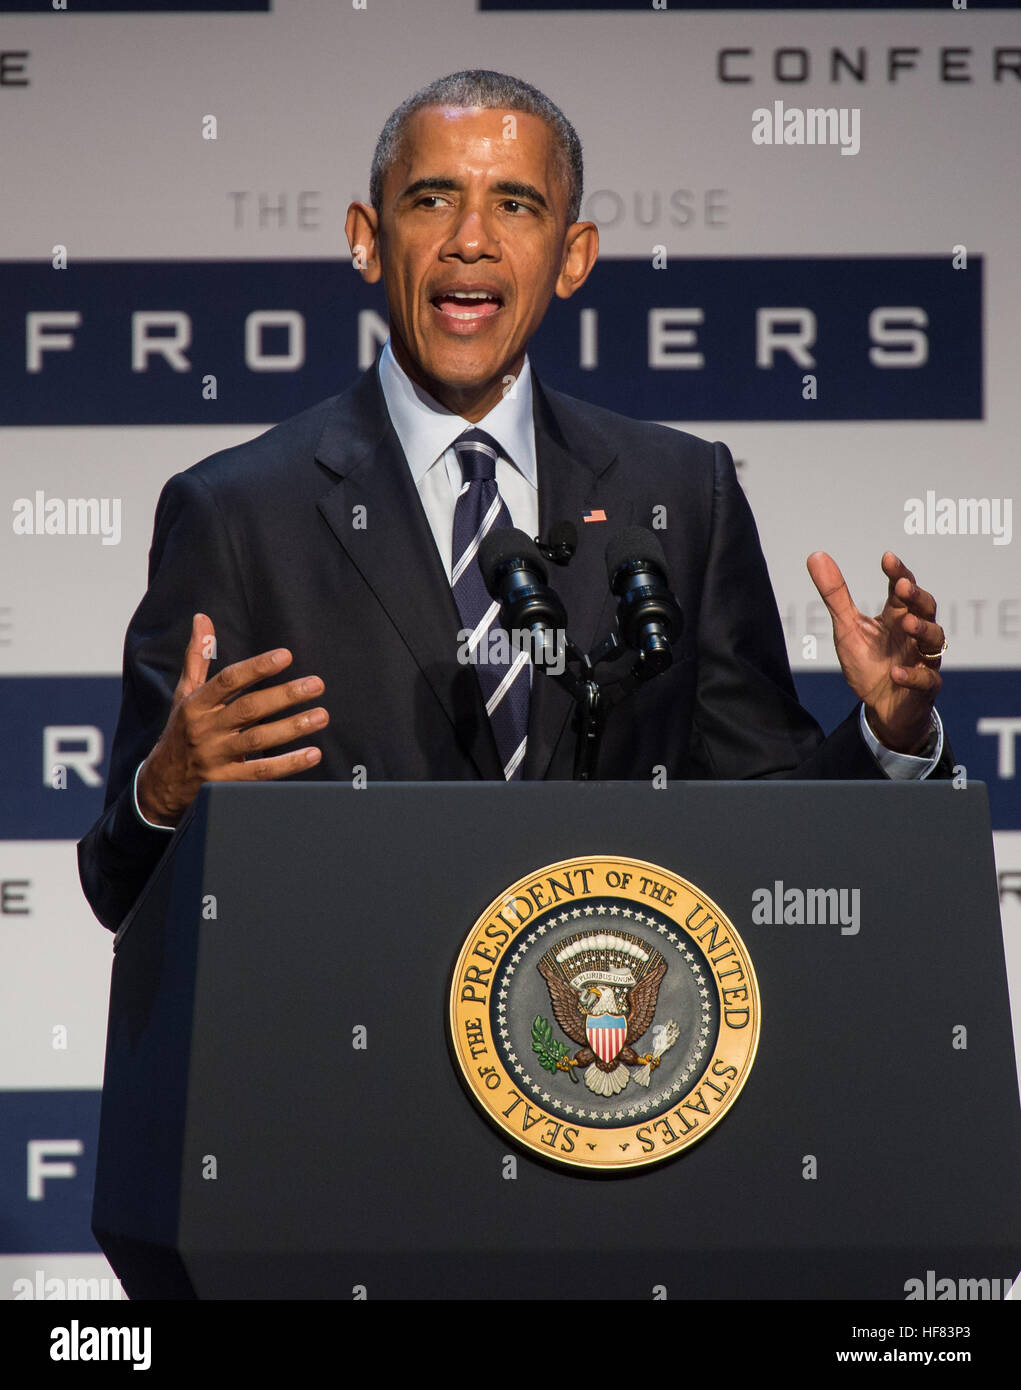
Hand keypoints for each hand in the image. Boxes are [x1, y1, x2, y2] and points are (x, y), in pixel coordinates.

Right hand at [136, 613, 327, 826]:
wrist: (162, 782)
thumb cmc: (182, 730)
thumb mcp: (184, 693)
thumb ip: (197, 657)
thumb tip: (202, 618)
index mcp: (196, 703)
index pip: (229, 680)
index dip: (257, 667)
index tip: (286, 655)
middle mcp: (205, 728)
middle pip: (249, 708)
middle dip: (285, 695)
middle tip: (316, 684)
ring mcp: (215, 756)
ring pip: (258, 740)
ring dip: (293, 727)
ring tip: (321, 715)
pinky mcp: (226, 782)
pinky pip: (261, 772)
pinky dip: (288, 764)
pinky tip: (313, 753)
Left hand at [807, 550, 944, 754]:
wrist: (881, 706)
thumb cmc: (869, 663)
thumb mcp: (847, 627)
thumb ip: (835, 594)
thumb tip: (816, 555)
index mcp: (897, 616)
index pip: (903, 589)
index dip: (898, 573)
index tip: (887, 558)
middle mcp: (914, 634)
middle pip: (926, 608)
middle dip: (917, 596)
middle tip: (903, 586)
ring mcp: (923, 659)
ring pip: (934, 639)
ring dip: (922, 629)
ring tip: (906, 623)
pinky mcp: (924, 688)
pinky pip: (927, 680)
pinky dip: (913, 676)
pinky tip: (896, 672)